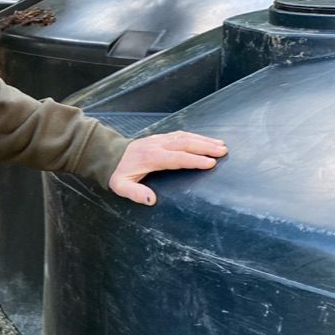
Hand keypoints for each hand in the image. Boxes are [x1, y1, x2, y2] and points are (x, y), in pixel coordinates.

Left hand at [107, 130, 227, 205]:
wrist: (110, 155)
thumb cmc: (118, 173)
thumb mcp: (121, 186)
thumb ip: (135, 193)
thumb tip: (152, 200)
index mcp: (151, 157)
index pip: (177, 158)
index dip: (194, 160)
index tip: (211, 163)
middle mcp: (158, 145)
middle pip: (185, 144)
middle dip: (205, 147)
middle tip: (223, 151)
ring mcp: (160, 139)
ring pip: (185, 137)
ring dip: (204, 140)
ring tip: (221, 145)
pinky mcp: (161, 138)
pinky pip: (181, 135)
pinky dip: (195, 136)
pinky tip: (206, 140)